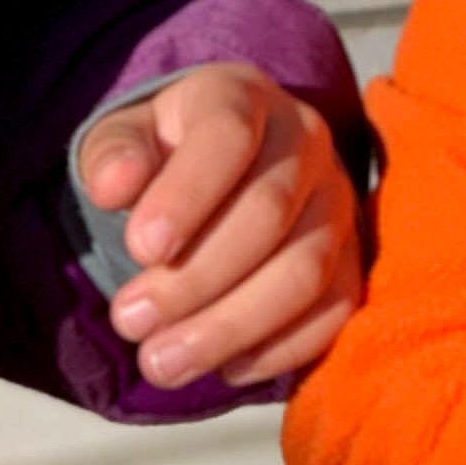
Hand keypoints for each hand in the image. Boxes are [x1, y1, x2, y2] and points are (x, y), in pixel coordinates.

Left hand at [79, 65, 363, 388]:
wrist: (223, 169)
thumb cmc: (165, 154)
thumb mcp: (125, 138)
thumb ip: (113, 155)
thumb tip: (113, 186)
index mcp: (243, 97)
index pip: (228, 135)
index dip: (187, 195)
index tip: (140, 249)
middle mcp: (305, 142)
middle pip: (267, 213)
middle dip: (194, 278)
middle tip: (129, 321)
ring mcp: (337, 203)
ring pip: (304, 270)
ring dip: (230, 326)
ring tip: (161, 363)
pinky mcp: (352, 260)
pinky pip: (334, 312)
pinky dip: (280, 349)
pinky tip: (223, 368)